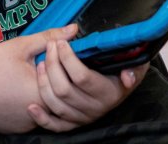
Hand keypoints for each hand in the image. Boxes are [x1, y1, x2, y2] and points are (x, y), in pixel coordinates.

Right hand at [0, 24, 100, 133]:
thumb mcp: (20, 46)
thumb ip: (49, 38)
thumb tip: (74, 29)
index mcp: (43, 93)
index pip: (66, 82)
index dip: (58, 67)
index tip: (45, 58)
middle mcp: (38, 115)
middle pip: (55, 97)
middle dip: (48, 81)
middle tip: (29, 69)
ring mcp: (25, 125)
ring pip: (42, 109)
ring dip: (37, 95)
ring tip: (18, 79)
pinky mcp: (13, 131)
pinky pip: (26, 118)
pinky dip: (23, 106)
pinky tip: (10, 92)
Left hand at [26, 25, 146, 131]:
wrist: (119, 88)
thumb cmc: (122, 70)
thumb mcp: (135, 64)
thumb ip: (134, 67)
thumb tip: (127, 76)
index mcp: (108, 92)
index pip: (82, 77)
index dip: (67, 58)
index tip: (60, 42)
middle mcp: (94, 108)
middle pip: (64, 89)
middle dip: (52, 65)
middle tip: (49, 47)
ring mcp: (82, 118)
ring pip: (56, 105)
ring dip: (43, 83)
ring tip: (40, 63)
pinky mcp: (72, 124)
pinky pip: (54, 126)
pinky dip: (41, 118)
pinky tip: (31, 106)